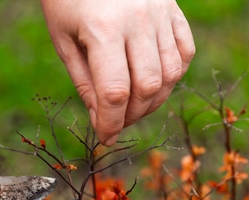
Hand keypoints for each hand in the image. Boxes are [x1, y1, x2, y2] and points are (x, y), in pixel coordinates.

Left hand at [40, 0, 194, 144]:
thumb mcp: (63, 39)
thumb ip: (84, 81)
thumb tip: (102, 118)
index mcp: (102, 29)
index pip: (115, 92)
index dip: (111, 123)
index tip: (105, 137)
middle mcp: (137, 20)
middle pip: (148, 87)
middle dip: (132, 115)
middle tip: (116, 121)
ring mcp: (160, 12)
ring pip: (171, 73)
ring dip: (154, 100)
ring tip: (133, 106)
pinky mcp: (173, 8)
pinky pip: (185, 52)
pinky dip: (173, 75)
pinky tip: (154, 82)